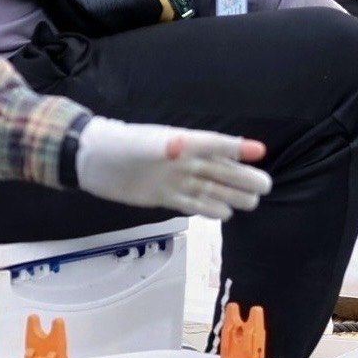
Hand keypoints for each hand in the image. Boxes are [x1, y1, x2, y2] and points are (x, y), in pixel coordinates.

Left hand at [71, 118, 270, 219]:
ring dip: (230, 194)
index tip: (260, 152)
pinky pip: (191, 203)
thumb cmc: (117, 146)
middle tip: (266, 186)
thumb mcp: (138, 145)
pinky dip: (208, 208)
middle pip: (218, 170)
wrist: (92, 162)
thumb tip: (178, 145)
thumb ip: (160, 146)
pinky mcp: (163, 196)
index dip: (237, 149)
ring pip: (209, 188)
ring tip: (253, 202)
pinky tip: (225, 214)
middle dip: (242, 177)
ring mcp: (174, 180)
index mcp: (180, 143)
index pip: (214, 145)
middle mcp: (182, 161)